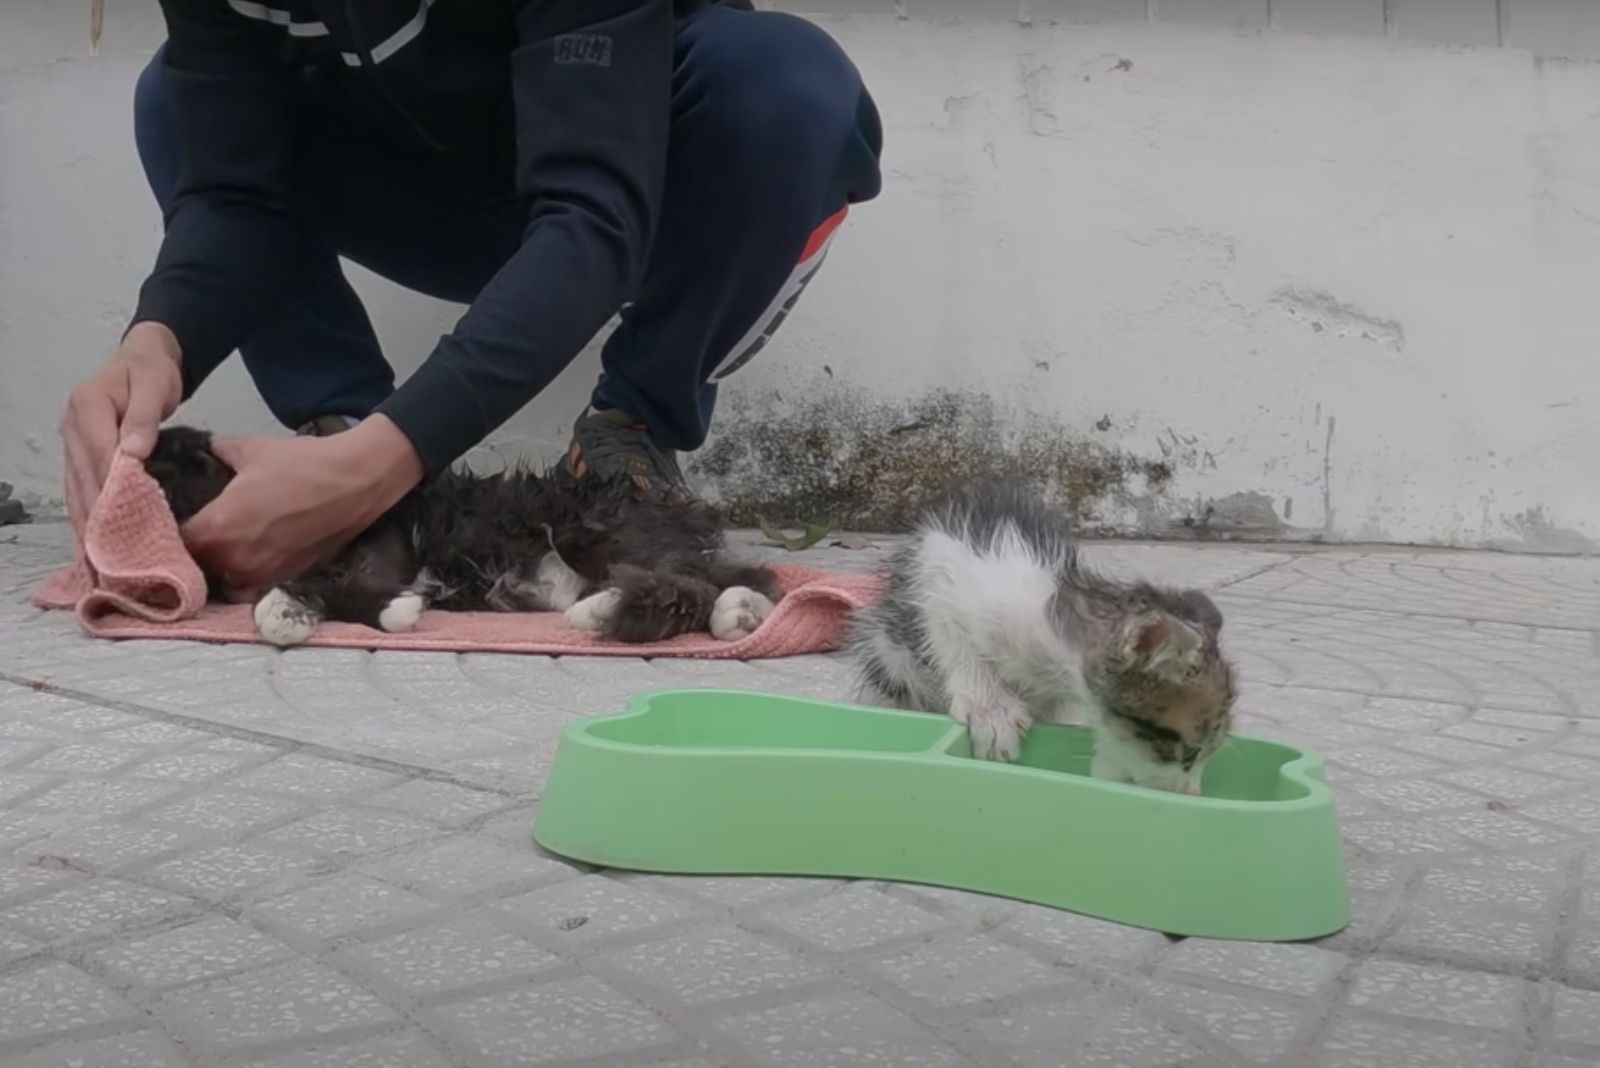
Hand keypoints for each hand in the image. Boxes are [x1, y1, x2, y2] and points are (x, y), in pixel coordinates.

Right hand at [60, 322, 183, 536]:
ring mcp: (72, 443)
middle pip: (84, 477)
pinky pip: (80, 488)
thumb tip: (134, 452)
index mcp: (87, 407)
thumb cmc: (152, 371)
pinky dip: (87, 515)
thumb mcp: (155, 385)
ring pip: (77, 488)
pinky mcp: (79, 455)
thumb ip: (145, 417)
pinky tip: (95, 543)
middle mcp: (72, 427)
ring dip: (88, 523)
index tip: (126, 520)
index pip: (98, 454)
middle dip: (99, 515)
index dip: (111, 487)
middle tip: (117, 552)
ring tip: (103, 559)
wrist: (144, 358)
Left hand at [182, 415, 422, 590]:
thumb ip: (220, 454)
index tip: (178, 520)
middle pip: (197, 567)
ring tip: (228, 548)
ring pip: (225, 581)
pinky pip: (254, 585)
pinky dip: (250, 575)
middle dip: (195, 552)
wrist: (356, 481)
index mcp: (217, 529)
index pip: (175, 542)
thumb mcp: (252, 450)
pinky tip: (256, 555)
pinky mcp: (288, 578)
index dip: (171, 531)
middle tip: (201, 533)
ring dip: (222, 567)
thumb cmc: (301, 464)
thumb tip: (211, 452)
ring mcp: (263, 574)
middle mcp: (235, 561)